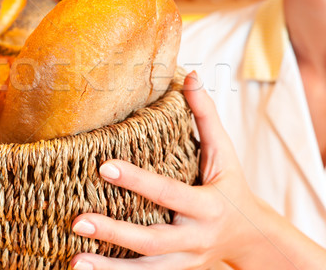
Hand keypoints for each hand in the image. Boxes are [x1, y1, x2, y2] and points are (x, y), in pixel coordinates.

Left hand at [69, 72, 286, 268]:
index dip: (137, 181)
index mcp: (207, 206)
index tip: (103, 167)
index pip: (168, 193)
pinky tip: (85, 269)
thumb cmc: (231, 184)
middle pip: (152, 241)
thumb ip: (206, 115)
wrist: (250, 235)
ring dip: (109, 269)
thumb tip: (192, 75)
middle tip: (77, 219)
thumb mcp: (224, 151)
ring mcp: (184, 261)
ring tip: (75, 263)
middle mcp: (195, 238)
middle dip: (115, 233)